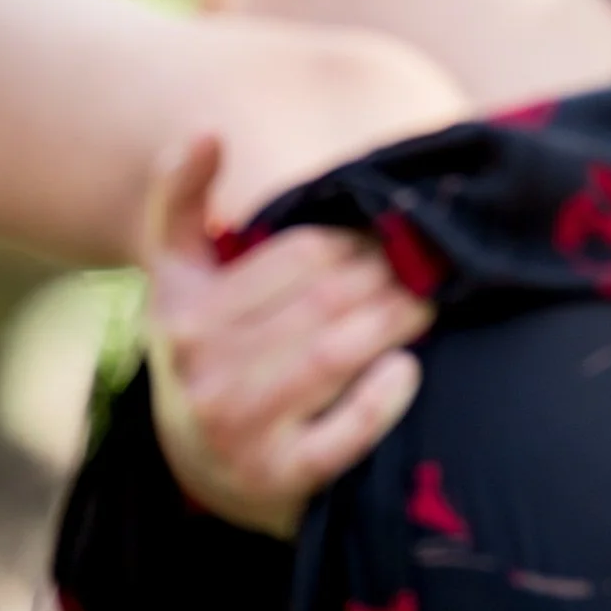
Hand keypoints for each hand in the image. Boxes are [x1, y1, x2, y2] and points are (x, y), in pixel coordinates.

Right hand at [142, 136, 431, 537]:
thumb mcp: (183, 278)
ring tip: (429, 302)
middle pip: (326, 299)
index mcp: (181, 312)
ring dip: (399, 319)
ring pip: (339, 351)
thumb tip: (204, 130)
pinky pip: (345, 430)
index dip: (358, 238)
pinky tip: (407, 369)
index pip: (300, 252)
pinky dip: (384, 395)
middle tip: (430, 264)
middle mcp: (198, 373)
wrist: (212, 465)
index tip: (390, 233)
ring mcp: (234, 431)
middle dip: (389, 275)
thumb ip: (180, 202)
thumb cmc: (216, 347)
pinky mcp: (276, 479)